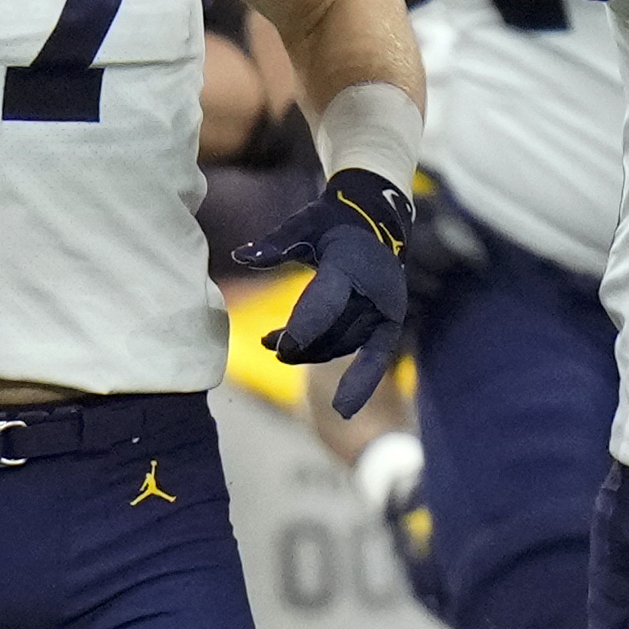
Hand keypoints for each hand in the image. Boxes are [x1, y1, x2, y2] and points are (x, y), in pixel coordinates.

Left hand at [232, 168, 414, 418]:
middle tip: (271, 346)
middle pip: (332, 330)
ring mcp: (384, 311)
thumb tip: (240, 256)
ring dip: (312, 352)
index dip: (304, 325)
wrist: (378, 221)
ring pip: (344, 345)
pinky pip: (374, 360)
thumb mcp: (304, 224)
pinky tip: (343, 407)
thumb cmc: (332, 220)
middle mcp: (374, 291)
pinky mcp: (389, 325)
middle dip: (301, 343)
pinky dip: (355, 379)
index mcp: (351, 263)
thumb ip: (275, 244)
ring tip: (275, 346)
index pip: (325, 299)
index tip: (281, 345)